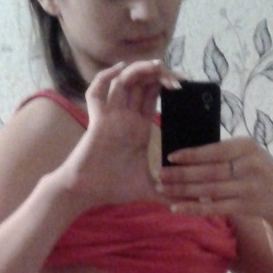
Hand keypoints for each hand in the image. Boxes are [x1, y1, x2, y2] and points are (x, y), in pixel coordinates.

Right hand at [60, 59, 180, 207]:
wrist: (87, 193)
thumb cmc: (112, 187)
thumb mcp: (148, 189)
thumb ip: (166, 192)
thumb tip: (185, 205)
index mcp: (138, 126)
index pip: (153, 93)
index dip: (168, 82)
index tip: (186, 84)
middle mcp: (125, 116)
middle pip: (141, 80)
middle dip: (160, 72)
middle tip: (179, 78)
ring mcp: (111, 116)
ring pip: (123, 80)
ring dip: (140, 69)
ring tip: (158, 67)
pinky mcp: (97, 121)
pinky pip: (96, 93)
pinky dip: (105, 77)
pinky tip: (119, 70)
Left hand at [157, 136, 272, 233]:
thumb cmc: (259, 170)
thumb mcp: (249, 153)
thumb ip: (224, 151)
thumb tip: (188, 152)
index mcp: (247, 146)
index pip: (215, 150)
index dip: (191, 154)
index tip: (170, 156)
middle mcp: (249, 166)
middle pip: (209, 171)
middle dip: (181, 174)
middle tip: (159, 174)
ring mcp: (247, 188)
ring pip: (208, 190)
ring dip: (183, 191)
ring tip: (163, 189)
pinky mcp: (244, 207)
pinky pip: (214, 208)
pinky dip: (194, 208)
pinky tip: (178, 208)